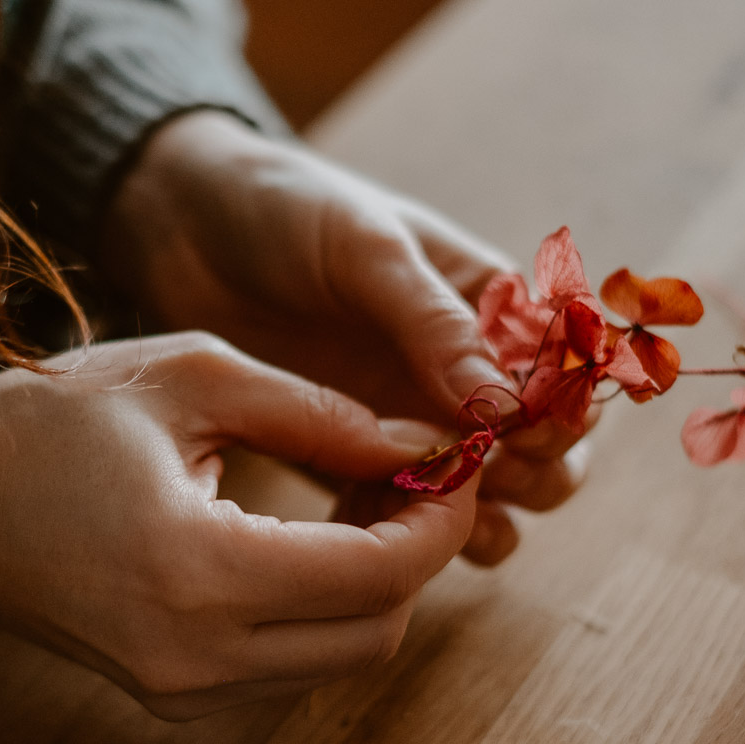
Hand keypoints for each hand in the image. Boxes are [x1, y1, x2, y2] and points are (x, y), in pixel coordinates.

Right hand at [0, 333, 476, 718]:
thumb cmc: (50, 423)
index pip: (377, 574)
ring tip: (367, 493)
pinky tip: (317, 532)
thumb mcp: (190, 377)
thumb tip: (420, 440)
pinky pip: (291, 661)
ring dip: (379, 581)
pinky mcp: (174, 693)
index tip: (457, 459)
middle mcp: (196, 655)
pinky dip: (327, 604)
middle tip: (420, 473)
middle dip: (421, 553)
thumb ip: (318, 411)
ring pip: (342, 655)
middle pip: (377, 633)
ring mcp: (183, 688)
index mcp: (198, 569)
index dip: (440, 518)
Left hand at [100, 111, 592, 563]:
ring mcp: (406, 418)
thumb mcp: (365, 247)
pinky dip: (403, 534)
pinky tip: (369, 528)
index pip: (562, 374)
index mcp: (486, 303)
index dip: (561, 412)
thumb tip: (508, 406)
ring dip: (479, 516)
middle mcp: (458, 370)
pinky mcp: (348, 457)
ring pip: (484, 497)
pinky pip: (400, 514)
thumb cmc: (283, 209)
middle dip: (534, 474)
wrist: (181, 225)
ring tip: (428, 507)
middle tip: (481, 473)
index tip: (522, 432)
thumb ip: (432, 323)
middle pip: (543, 451)